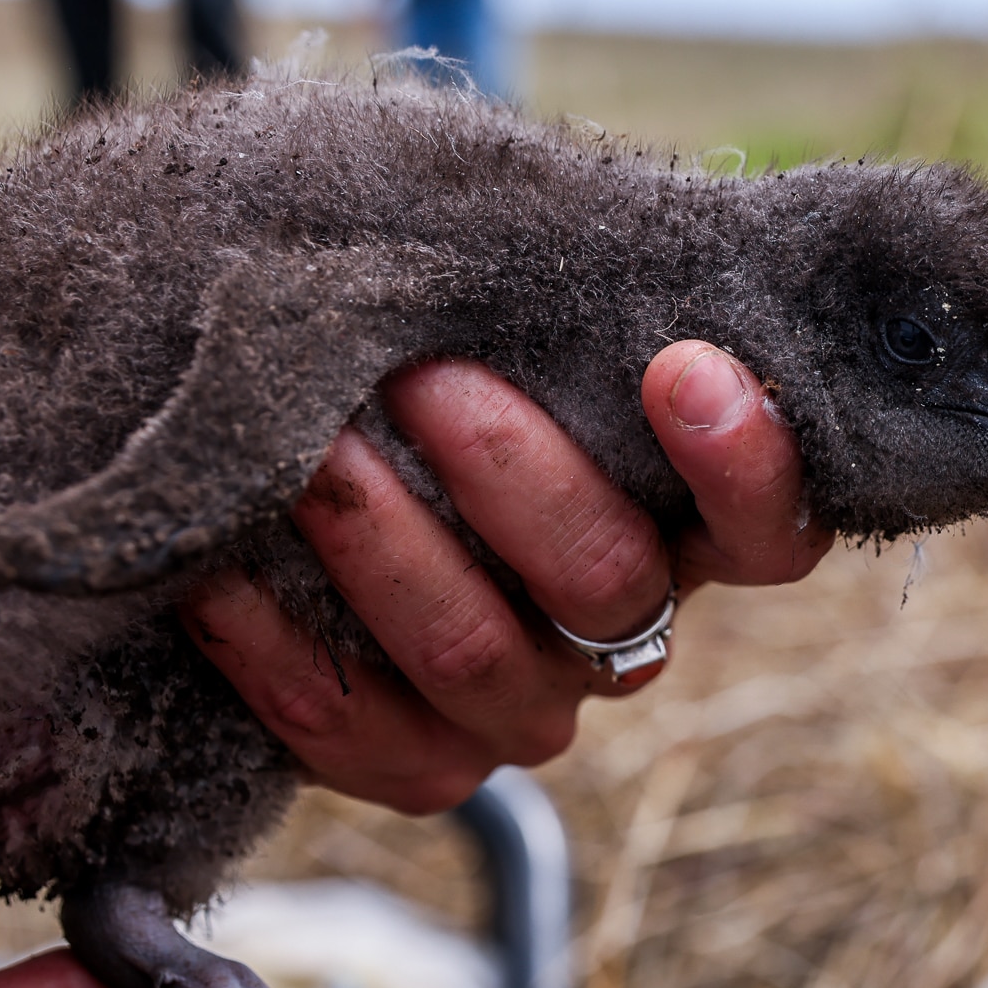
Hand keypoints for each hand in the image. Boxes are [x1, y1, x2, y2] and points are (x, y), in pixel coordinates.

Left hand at [185, 340, 830, 813]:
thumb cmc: (434, 358)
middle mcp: (626, 633)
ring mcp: (528, 711)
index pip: (771, 528)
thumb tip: (518, 219)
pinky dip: (281, 650)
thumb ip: (537, 295)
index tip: (679, 366)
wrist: (316, 466)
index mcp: (688, 530)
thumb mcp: (499, 318)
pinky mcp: (424, 767)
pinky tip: (216, 572)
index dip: (743, 464)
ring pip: (481, 659)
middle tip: (425, 377)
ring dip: (387, 550)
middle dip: (513, 474)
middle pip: (611, 583)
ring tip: (309, 453)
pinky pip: (364, 734)